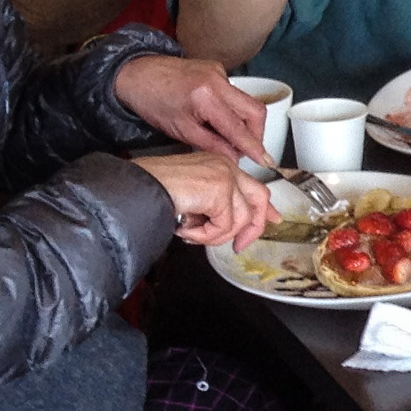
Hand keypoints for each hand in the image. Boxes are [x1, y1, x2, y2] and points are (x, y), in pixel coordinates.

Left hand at [114, 53, 264, 160]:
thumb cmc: (153, 102)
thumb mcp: (180, 131)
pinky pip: (236, 94)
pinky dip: (233, 110)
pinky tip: (217, 118)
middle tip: (248, 150)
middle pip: (255, 110)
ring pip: (248, 102)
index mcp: (205, 98)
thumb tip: (235, 158)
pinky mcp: (218, 69)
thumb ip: (212, 145)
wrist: (137, 74)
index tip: (265, 161)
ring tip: (230, 138)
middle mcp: (217, 81)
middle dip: (256, 134)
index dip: (253, 147)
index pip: (238, 128)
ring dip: (245, 123)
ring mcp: (220, 72)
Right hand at [134, 151, 271, 249]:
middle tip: (240, 245)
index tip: (273, 220)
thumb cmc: (154, 191)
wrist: (137, 187)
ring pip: (239, 220)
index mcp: (220, 165)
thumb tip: (233, 226)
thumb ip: (216, 207)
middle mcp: (226, 166)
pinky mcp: (220, 190)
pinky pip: (224, 226)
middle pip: (259, 198)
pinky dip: (205, 235)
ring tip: (192, 234)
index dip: (265, 208)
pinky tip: (186, 230)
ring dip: (214, 236)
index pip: (254, 186)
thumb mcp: (194, 199)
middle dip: (254, 227)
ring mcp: (225, 176)